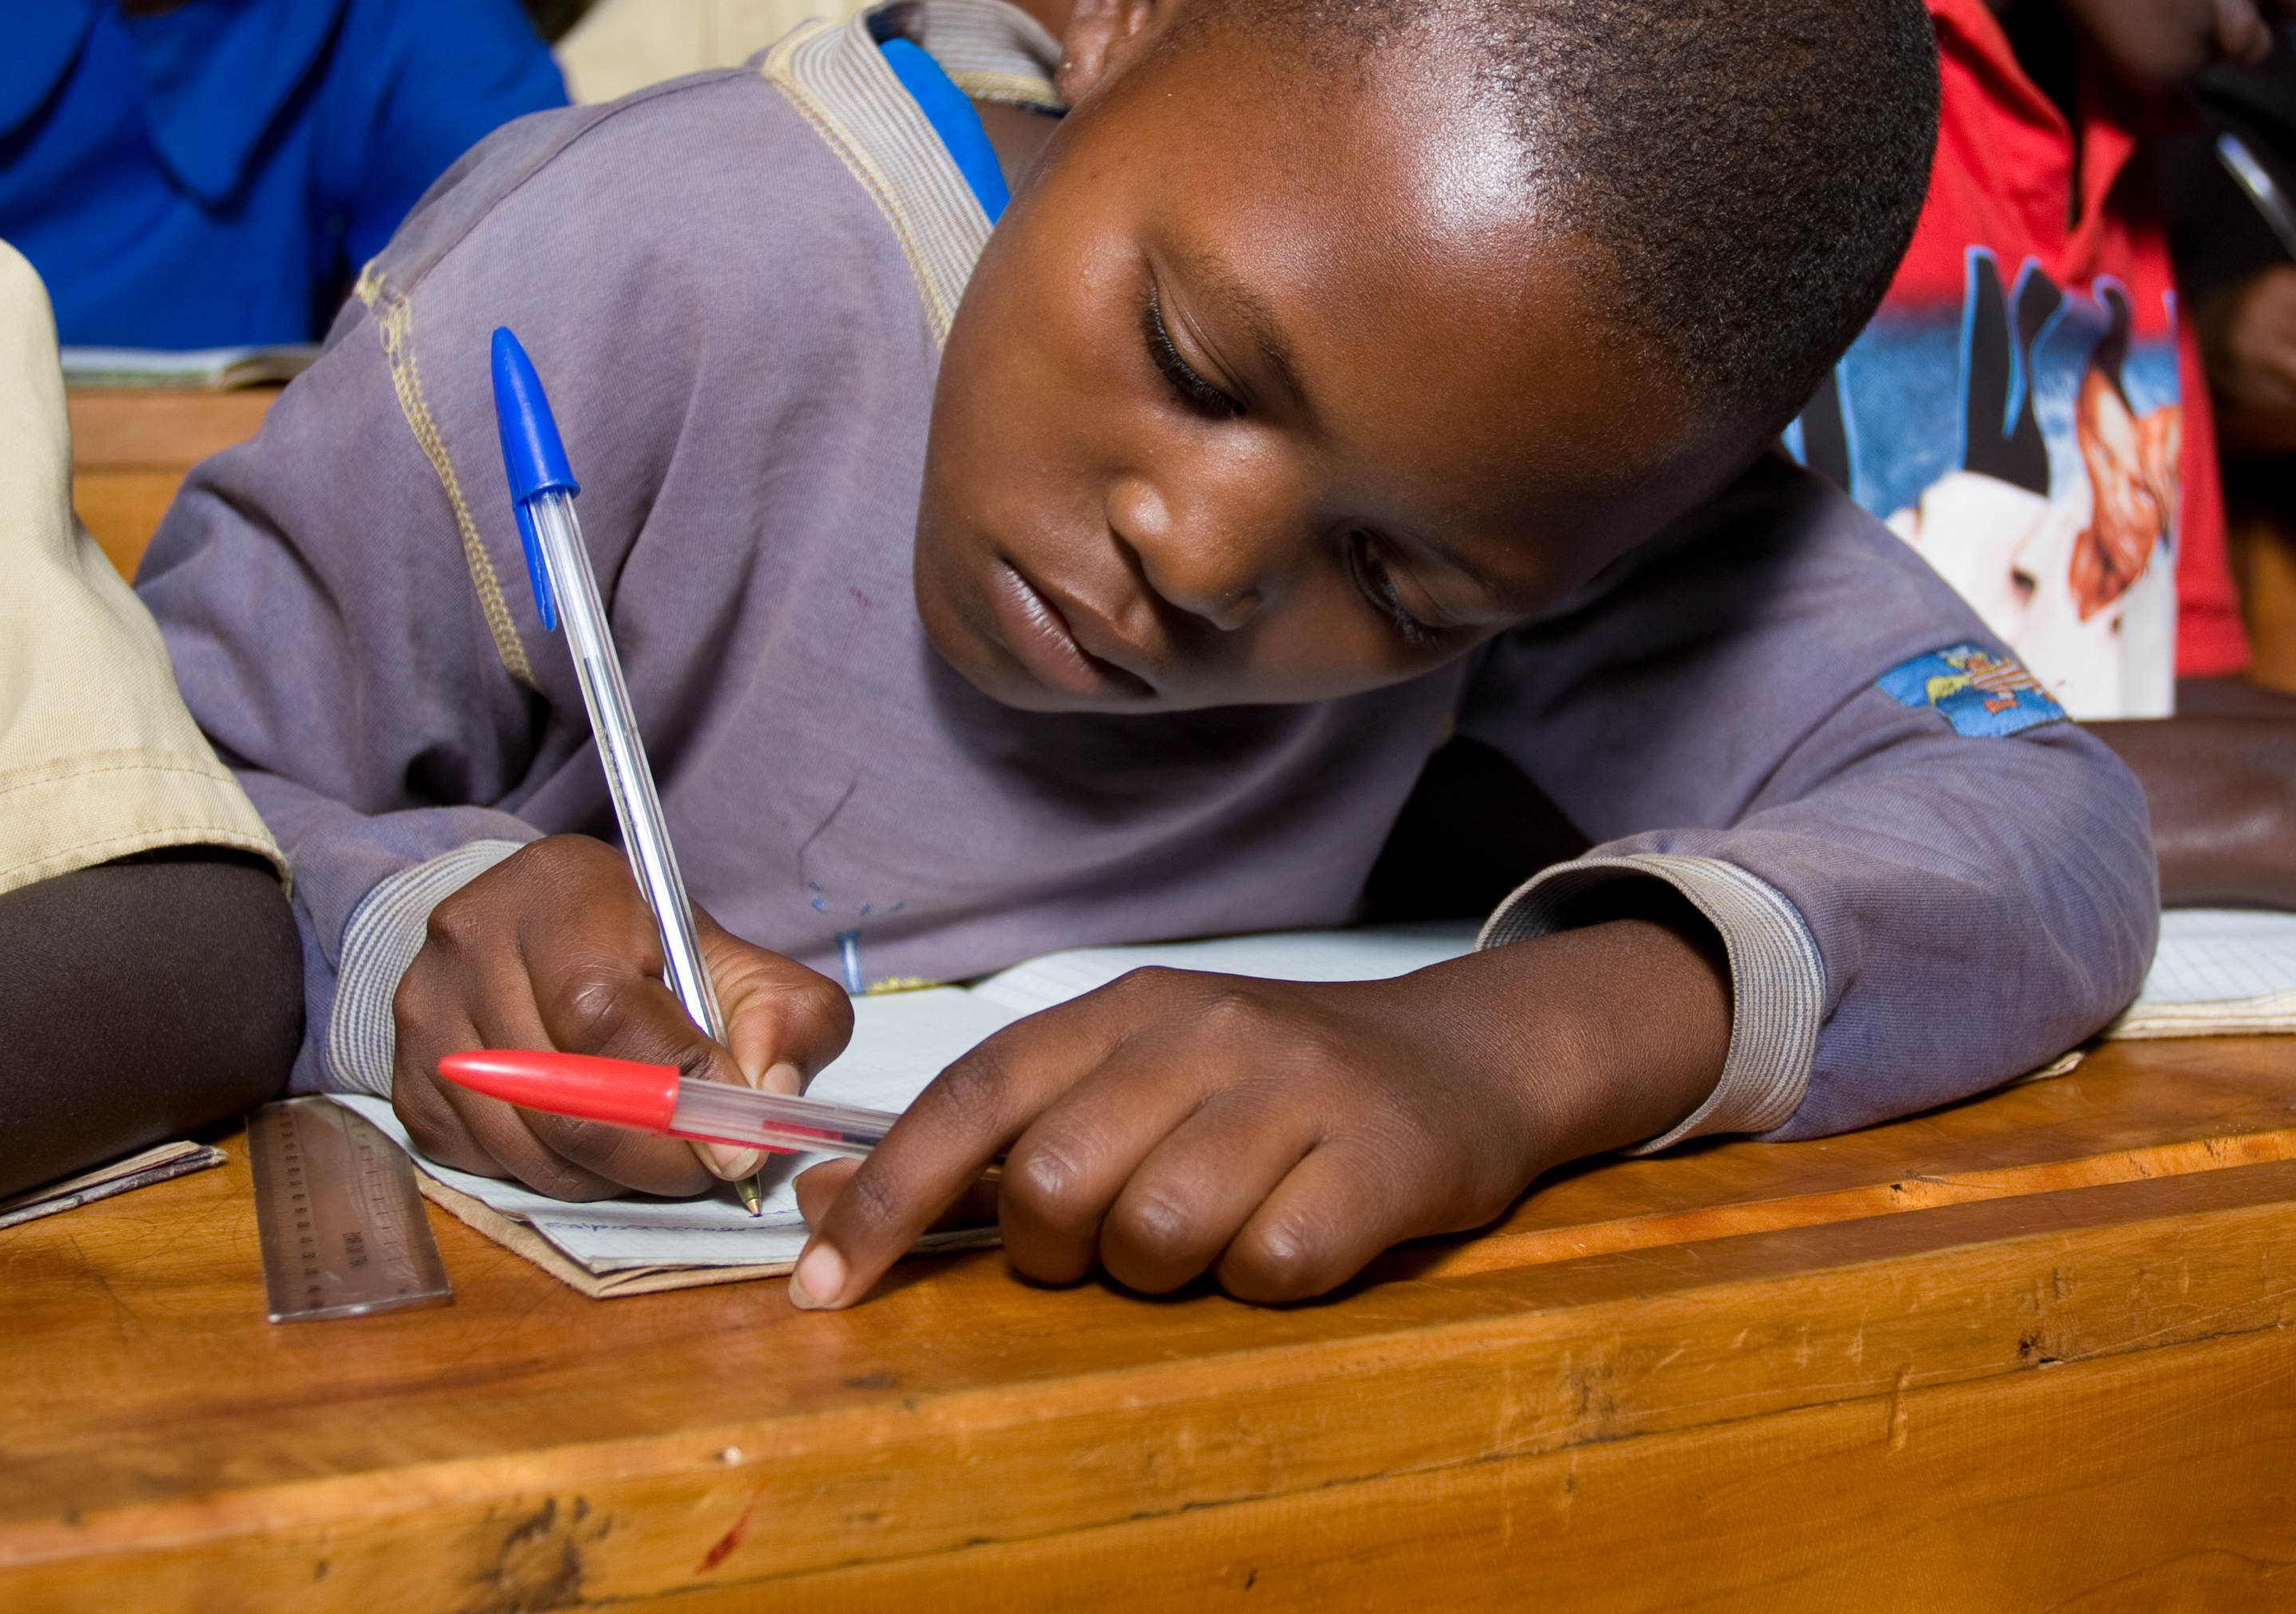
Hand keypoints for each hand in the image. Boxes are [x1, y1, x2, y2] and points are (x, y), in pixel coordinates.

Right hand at [389, 834, 851, 1197]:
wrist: (540, 938)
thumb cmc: (651, 953)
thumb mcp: (742, 967)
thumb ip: (783, 1024)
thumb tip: (767, 1102)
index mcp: (563, 886)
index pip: (605, 1011)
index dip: (673, 1086)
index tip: (728, 1130)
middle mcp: (472, 938)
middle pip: (560, 1096)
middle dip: (650, 1154)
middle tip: (702, 1165)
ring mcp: (425, 1012)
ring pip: (524, 1148)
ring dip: (606, 1174)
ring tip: (651, 1148)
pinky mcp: (407, 1081)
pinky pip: (487, 1165)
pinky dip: (553, 1175)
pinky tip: (588, 1141)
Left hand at [786, 916, 1731, 1309]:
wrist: (1471, 1058)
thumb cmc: (1281, 1086)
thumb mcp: (1151, 1073)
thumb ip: (1021, 1132)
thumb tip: (837, 1202)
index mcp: (1128, 1009)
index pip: (974, 1097)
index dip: (884, 1196)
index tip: (823, 1286)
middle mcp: (1204, 1032)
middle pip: (1057, 1186)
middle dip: (1063, 1254)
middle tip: (1119, 1247)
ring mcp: (1295, 1090)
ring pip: (1157, 1237)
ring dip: (1170, 1272)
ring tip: (1223, 1232)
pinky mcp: (1376, 1160)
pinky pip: (1268, 1270)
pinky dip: (1268, 1281)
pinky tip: (1302, 1234)